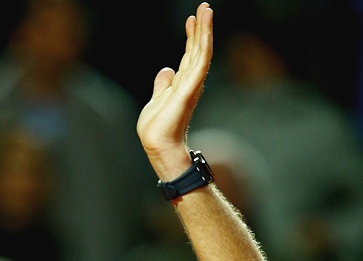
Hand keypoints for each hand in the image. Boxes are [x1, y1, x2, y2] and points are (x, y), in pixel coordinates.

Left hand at [136, 2, 212, 179]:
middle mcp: (190, 83)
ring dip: (205, 30)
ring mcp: (191, 84)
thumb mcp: (156, 101)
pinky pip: (200, 60)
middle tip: (204, 6)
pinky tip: (203, 26)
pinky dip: (203, 42)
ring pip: (201, 51)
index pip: (189, 56)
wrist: (158, 145)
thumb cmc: (157, 130)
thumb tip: (166, 71)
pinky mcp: (190, 87)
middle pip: (198, 50)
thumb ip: (162, 85)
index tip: (192, 19)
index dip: (191, 37)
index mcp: (182, 85)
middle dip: (201, 28)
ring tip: (206, 10)